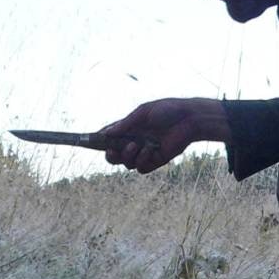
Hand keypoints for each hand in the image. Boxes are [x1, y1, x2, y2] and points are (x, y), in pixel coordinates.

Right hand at [101, 98, 231, 173]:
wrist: (189, 119)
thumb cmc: (167, 110)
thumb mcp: (143, 113)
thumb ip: (125, 124)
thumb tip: (106, 133)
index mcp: (129, 128)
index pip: (108, 137)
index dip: (99, 141)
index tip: (90, 141)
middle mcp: (134, 142)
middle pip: (113, 156)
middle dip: (110, 155)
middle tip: (112, 150)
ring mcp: (143, 153)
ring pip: (126, 163)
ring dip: (128, 156)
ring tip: (136, 145)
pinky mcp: (155, 161)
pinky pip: (140, 167)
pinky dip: (142, 160)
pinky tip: (150, 150)